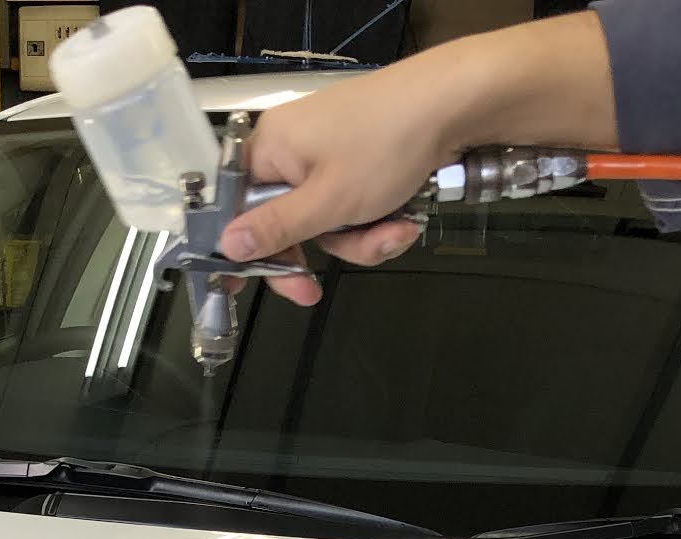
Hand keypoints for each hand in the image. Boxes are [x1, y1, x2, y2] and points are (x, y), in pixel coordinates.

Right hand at [217, 12, 618, 304]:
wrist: (454, 106)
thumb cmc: (387, 142)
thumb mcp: (328, 201)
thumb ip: (275, 229)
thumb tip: (226, 245)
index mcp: (271, 148)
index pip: (236, 208)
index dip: (241, 250)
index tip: (235, 287)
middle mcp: (294, 149)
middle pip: (287, 223)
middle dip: (321, 251)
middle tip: (314, 291)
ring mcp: (330, 156)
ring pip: (328, 224)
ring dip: (361, 239)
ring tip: (394, 230)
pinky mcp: (361, 163)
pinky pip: (354, 210)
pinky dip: (378, 222)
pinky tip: (404, 218)